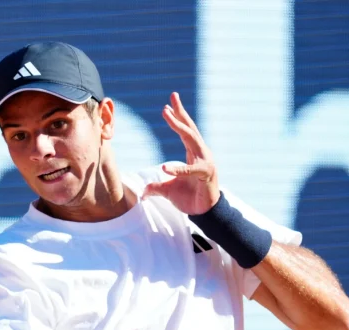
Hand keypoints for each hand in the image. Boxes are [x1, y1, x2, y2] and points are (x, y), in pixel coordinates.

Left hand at [142, 92, 219, 214]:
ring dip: (178, 126)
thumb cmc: (190, 198)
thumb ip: (155, 188)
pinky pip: (190, 170)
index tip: (168, 104)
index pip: (185, 131)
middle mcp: (200, 153)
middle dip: (180, 112)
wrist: (204, 212)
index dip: (178, 117)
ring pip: (191, 139)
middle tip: (171, 98)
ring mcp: (205, 162)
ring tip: (167, 114)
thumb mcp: (167, 190)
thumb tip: (143, 192)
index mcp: (193, 153)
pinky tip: (164, 168)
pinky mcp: (205, 175)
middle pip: (189, 128)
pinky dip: (177, 169)